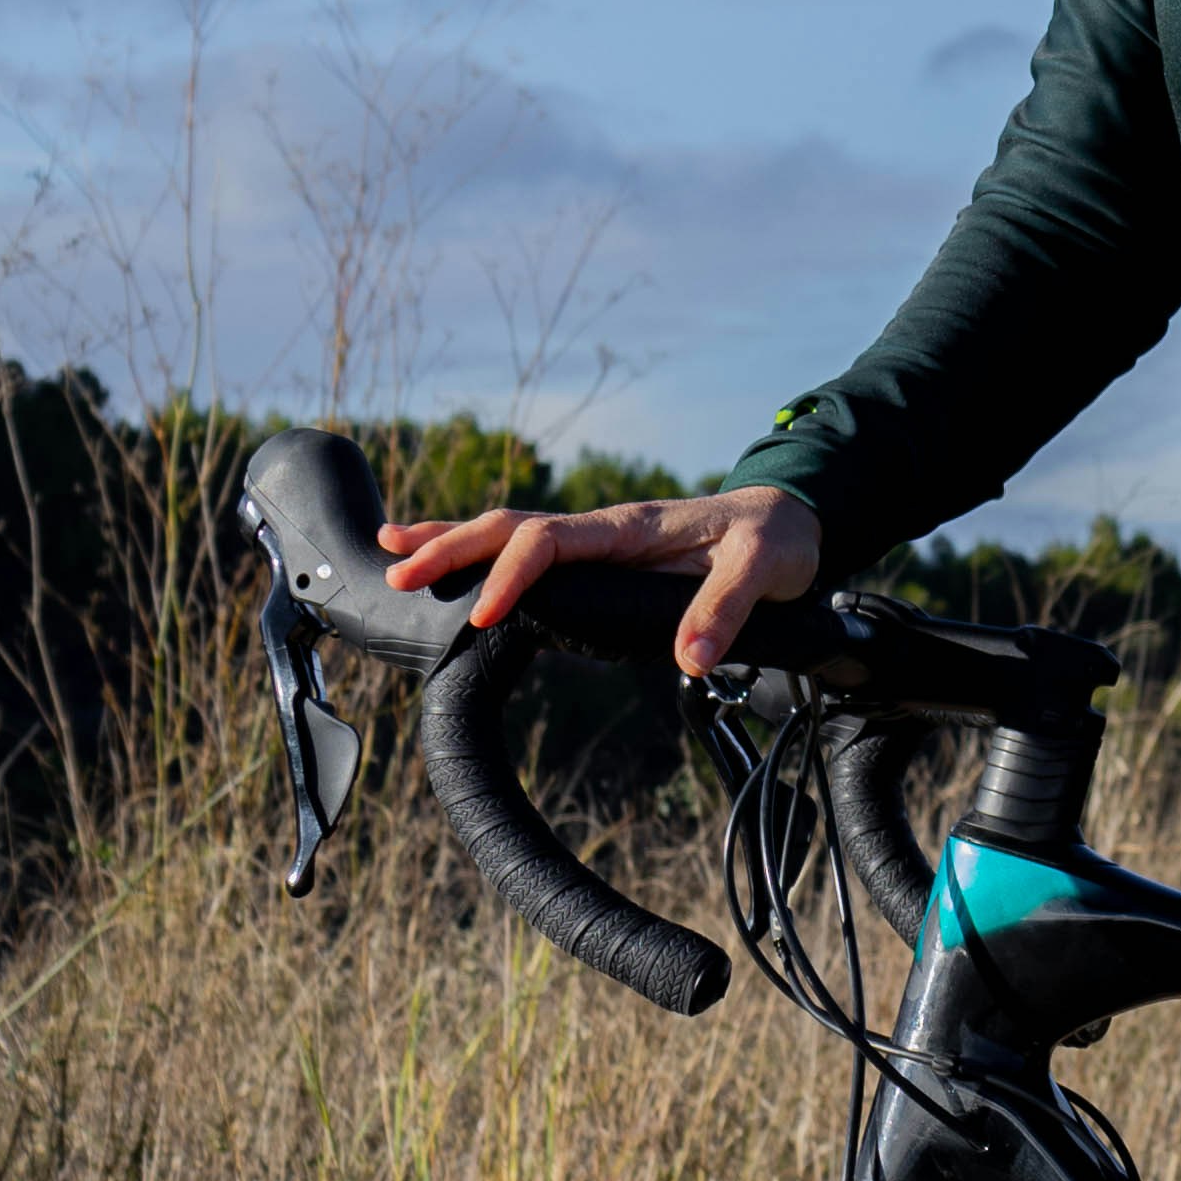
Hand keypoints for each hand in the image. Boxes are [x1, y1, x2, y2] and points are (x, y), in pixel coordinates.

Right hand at [374, 479, 823, 678]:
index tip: (487, 614)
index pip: (550, 540)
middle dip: (450, 547)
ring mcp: (597, 542)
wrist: (789, 519)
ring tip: (391, 555)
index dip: (513, 574)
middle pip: (509, 528)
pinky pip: (529, 553)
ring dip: (451, 542)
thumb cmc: (776, 541)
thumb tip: (688, 661)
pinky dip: (482, 556)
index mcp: (629, 528)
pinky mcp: (599, 559)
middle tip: (398, 573)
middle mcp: (602, 529)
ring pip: (509, 534)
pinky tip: (451, 570)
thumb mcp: (766, 571)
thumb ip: (728, 611)